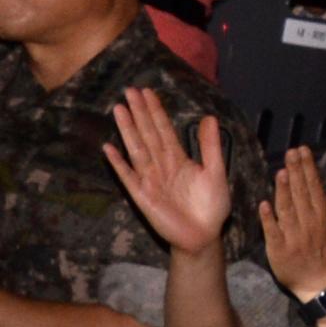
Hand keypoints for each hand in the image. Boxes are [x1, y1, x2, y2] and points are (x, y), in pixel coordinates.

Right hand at [104, 88, 238, 256]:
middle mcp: (161, 165)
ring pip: (137, 149)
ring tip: (119, 109)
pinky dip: (119, 164)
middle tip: (129, 91)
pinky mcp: (142, 195)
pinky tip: (108, 148)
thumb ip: (211, 146)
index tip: (147, 92)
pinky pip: (128, 177)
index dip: (156, 112)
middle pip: (148, 134)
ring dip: (128, 130)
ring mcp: (150, 179)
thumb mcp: (215, 172)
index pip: (164, 130)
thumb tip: (210, 117)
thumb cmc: (210, 206)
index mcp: (179, 159)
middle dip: (139, 113)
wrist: (204, 235)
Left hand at [258, 147, 325, 297]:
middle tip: (290, 152)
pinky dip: (269, 219)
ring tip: (281, 172)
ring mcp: (295, 236)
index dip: (308, 167)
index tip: (302, 149)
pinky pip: (274, 232)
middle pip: (302, 194)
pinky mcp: (280, 248)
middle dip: (297, 173)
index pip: (315, 186)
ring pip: (289, 210)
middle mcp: (310, 222)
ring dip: (285, 192)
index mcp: (322, 213)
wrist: (320, 280)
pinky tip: (264, 204)